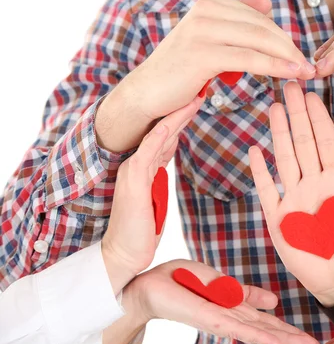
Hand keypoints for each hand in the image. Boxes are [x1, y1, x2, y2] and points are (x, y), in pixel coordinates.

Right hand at [97, 0, 314, 151]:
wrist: (148, 91)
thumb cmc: (182, 68)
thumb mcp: (211, 38)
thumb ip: (237, 18)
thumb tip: (265, 1)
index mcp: (211, 2)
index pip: (259, 17)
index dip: (283, 36)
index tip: (300, 55)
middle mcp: (206, 9)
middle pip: (262, 26)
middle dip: (290, 47)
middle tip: (310, 66)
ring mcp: (203, 29)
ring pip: (259, 40)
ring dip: (287, 57)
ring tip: (306, 72)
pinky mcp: (202, 53)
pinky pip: (248, 59)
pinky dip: (274, 66)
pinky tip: (290, 74)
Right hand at [101, 99, 200, 293]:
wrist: (122, 254)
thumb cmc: (141, 229)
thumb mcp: (154, 197)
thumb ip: (159, 178)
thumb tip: (169, 165)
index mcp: (144, 167)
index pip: (166, 137)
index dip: (181, 119)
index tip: (198, 103)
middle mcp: (136, 163)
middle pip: (164, 130)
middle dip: (183, 110)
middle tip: (201, 89)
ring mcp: (133, 169)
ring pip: (159, 135)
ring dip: (179, 115)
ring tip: (197, 97)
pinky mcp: (134, 179)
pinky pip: (150, 151)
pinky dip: (163, 133)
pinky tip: (176, 120)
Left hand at [102, 260, 325, 343]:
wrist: (149, 285)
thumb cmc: (181, 282)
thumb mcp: (221, 283)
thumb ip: (246, 293)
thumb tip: (274, 302)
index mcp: (238, 310)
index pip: (270, 324)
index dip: (293, 332)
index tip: (316, 343)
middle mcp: (234, 319)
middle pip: (271, 333)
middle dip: (298, 343)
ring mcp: (224, 321)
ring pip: (261, 335)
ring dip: (287, 343)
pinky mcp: (212, 319)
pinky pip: (239, 329)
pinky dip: (260, 336)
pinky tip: (278, 343)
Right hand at [249, 82, 333, 306]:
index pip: (326, 143)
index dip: (319, 119)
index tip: (313, 95)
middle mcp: (314, 184)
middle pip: (303, 142)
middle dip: (297, 114)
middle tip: (289, 87)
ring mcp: (294, 198)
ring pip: (284, 158)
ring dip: (279, 133)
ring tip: (274, 107)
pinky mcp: (277, 217)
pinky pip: (266, 189)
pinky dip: (260, 170)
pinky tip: (255, 150)